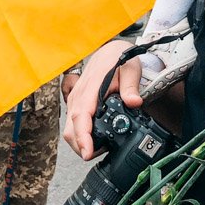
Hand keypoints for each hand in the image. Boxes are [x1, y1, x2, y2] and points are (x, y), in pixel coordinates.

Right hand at [62, 40, 141, 160]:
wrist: (110, 50)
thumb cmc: (119, 59)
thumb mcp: (131, 69)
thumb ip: (131, 87)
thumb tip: (135, 102)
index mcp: (90, 87)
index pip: (81, 116)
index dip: (83, 136)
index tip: (87, 152)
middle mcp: (78, 95)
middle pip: (71, 128)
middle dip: (81, 147)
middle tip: (99, 154)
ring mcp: (74, 99)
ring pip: (69, 128)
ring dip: (80, 142)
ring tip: (100, 148)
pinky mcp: (75, 102)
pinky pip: (72, 123)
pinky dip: (80, 135)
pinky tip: (95, 139)